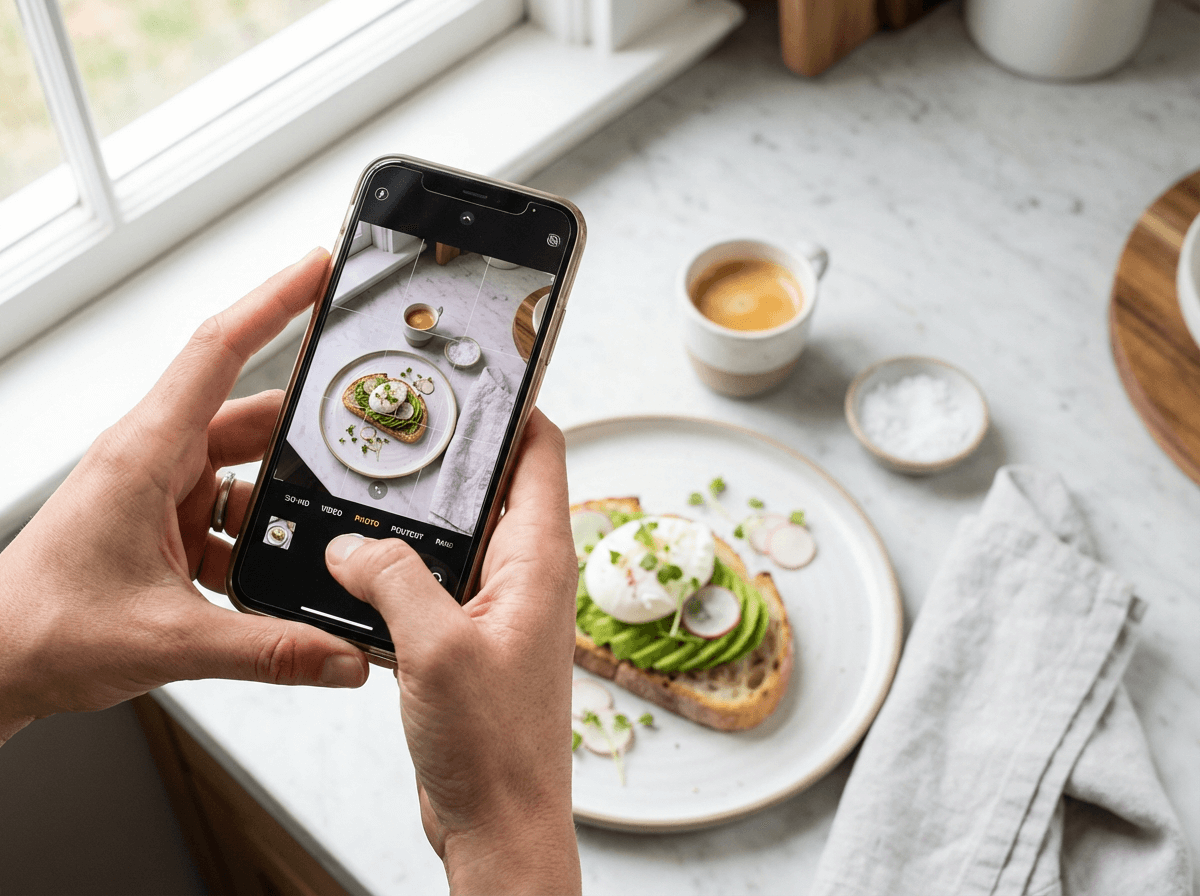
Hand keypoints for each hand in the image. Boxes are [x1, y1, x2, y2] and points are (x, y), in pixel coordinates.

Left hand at [0, 248, 368, 743]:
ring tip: (326, 525)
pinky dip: (257, 537)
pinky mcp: (160, 523)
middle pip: (250, 416)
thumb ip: (270, 650)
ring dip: (282, 498)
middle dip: (308, 428)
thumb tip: (342, 656)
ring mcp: (157, 491)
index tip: (319, 269)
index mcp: (145, 453)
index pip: (220, 350)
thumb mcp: (170, 641)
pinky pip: (228, 512)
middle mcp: (153, 459)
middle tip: (362, 432)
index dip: (275, 300)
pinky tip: (277, 573)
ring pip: (243, 470)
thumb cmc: (40, 629)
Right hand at [325, 410, 580, 894]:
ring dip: (414, 521)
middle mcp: (524, 574)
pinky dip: (397, 572)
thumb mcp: (436, 650)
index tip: (476, 372)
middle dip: (447, 458)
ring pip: (455, 537)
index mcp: (538, 560)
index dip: (514, 406)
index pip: (541, 452)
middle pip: (492, 487)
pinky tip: (354, 570)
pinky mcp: (466, 639)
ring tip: (364, 490)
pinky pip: (432, 584)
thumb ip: (392, 582)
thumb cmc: (495, 749)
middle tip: (396, 426)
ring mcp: (495, 607)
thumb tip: (351, 546)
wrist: (498, 824)